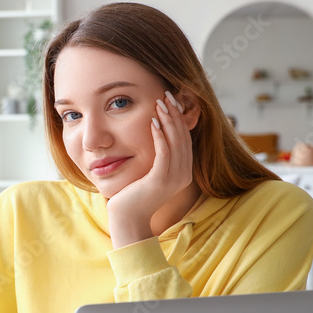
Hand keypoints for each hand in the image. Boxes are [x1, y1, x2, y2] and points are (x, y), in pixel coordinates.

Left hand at [107, 90, 193, 247]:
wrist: (128, 218)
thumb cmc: (134, 193)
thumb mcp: (150, 172)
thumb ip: (159, 156)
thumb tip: (158, 133)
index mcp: (183, 171)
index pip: (184, 139)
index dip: (179, 118)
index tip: (171, 100)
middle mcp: (183, 174)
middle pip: (182, 137)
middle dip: (174, 114)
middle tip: (167, 94)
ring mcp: (174, 178)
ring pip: (175, 142)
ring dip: (167, 120)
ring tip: (159, 103)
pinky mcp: (160, 181)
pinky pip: (164, 153)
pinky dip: (159, 136)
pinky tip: (152, 122)